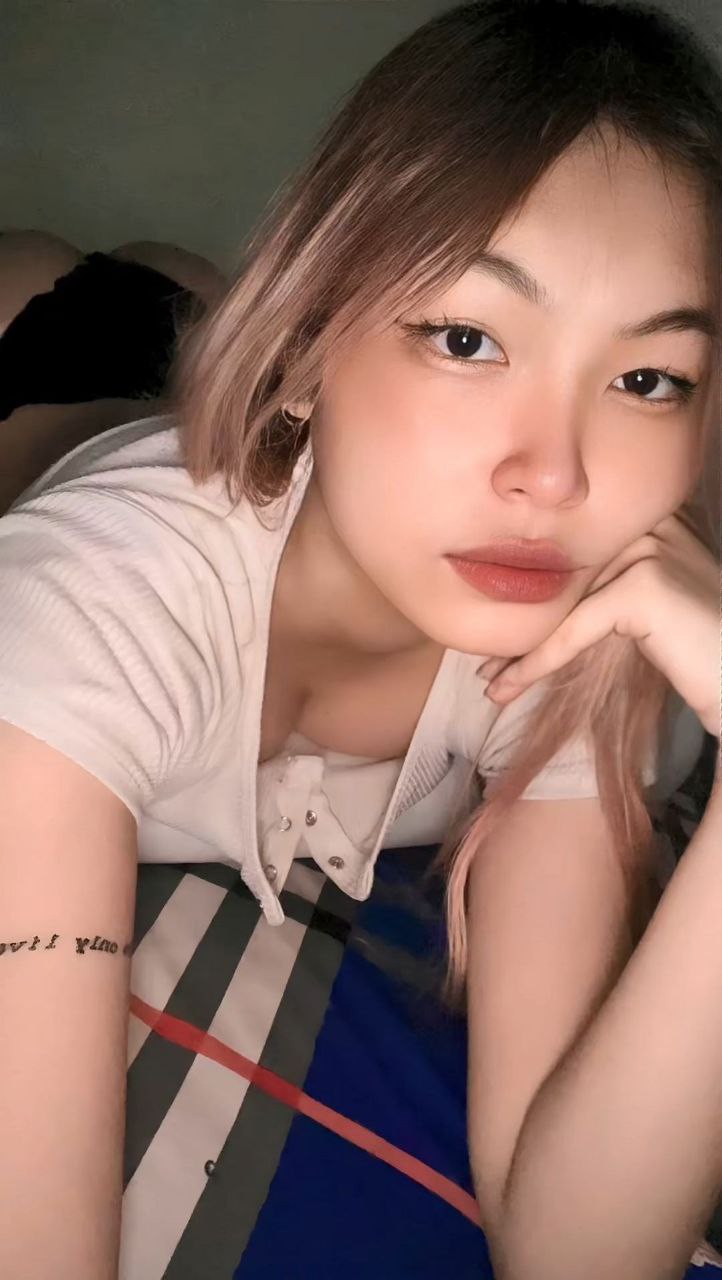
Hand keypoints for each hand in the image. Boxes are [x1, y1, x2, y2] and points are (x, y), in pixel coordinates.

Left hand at [480, 513, 720, 740]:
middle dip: (525, 628)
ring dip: (522, 651)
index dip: (538, 601)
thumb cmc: (704, 654)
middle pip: (567, 580)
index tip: (502, 641)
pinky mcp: (644, 586)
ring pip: (564, 606)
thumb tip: (541, 608)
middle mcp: (653, 523)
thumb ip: (609, 590)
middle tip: (488, 666)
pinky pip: (574, 629)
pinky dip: (538, 662)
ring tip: (491, 683)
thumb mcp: (650, 610)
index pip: (577, 559)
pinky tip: (507, 688)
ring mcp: (650, 549)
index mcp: (654, 518)